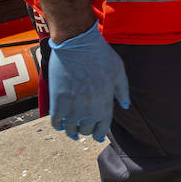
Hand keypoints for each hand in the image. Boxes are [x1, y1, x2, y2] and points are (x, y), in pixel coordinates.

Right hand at [47, 22, 129, 141]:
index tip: (97, 137)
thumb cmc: (100, 55)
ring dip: (72, 132)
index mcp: (105, 101)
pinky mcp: (57, 99)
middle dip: (87, 131)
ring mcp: (72, 104)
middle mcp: (89, 107)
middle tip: (85, 130)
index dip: (100, 134)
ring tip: (73, 132)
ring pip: (71, 128)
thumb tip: (124, 106)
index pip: (103, 127)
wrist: (77, 44)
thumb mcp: (119, 71)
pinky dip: (58, 125)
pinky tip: (61, 124)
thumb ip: (123, 91)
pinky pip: (56, 120)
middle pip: (86, 129)